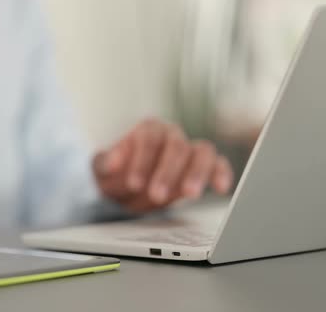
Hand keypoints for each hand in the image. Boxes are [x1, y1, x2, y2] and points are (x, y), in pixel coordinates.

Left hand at [93, 119, 233, 212]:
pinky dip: (221, 174)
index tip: (134, 183)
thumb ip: (107, 164)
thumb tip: (114, 163)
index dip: (142, 160)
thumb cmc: (118, 175)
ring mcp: (191, 149)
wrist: (130, 185)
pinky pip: (218, 164)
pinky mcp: (204, 165)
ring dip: (197, 173)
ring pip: (202, 152)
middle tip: (157, 194)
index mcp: (148, 129)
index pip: (148, 137)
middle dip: (167, 172)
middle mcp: (172, 135)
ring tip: (190, 194)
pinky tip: (222, 189)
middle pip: (176, 146)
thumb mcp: (104, 169)